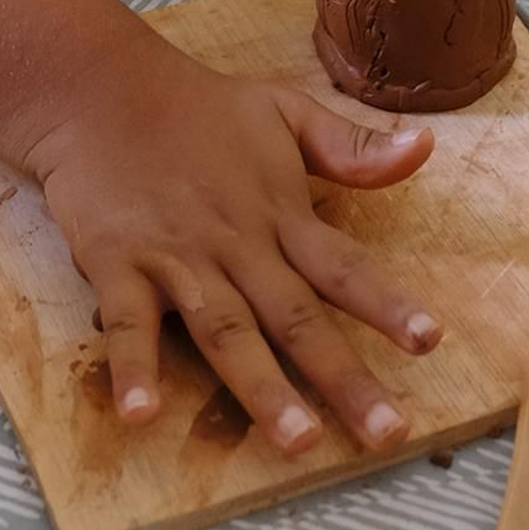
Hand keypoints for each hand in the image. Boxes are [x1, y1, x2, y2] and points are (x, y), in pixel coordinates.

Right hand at [29, 39, 441, 454]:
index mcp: (280, 215)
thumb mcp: (283, 111)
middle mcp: (237, 245)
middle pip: (296, 318)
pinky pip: (127, 325)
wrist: (99, 89)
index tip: (430, 341)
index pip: (344, 266)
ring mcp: (178, 259)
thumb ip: (350, 145)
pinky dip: (133, 368)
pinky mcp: (119, 266)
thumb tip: (426, 149)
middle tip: (386, 433)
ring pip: (226, 333)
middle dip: (342, 377)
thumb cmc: (199, 109)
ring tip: (297, 440)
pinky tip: (140, 416)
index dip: (386, 303)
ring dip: (262, 388)